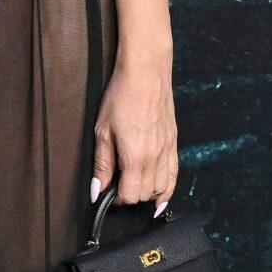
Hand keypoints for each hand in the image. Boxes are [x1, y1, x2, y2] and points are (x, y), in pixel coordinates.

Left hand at [91, 50, 177, 210]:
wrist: (146, 73)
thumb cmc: (122, 97)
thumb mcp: (103, 131)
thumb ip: (102, 164)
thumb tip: (97, 190)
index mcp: (136, 157)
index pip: (129, 195)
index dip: (116, 198)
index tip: (108, 192)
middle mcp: (155, 158)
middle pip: (145, 194)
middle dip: (130, 196)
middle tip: (117, 186)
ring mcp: (167, 151)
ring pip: (161, 188)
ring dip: (147, 193)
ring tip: (135, 188)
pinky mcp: (173, 143)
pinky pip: (174, 175)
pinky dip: (167, 189)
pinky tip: (160, 197)